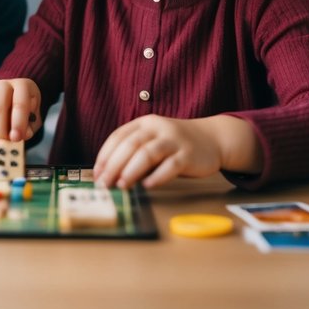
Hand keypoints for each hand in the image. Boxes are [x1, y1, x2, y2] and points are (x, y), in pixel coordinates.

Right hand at [0, 78, 42, 146]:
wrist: (13, 100)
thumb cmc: (25, 112)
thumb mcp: (33, 119)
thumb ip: (29, 128)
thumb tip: (20, 136)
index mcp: (23, 86)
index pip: (20, 103)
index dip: (18, 122)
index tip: (16, 139)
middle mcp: (4, 84)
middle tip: (1, 146)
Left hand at [92, 115, 223, 188]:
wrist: (212, 138)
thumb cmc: (175, 145)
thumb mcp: (153, 142)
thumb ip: (134, 155)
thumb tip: (111, 177)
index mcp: (145, 123)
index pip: (118, 136)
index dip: (105, 155)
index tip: (97, 173)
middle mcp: (158, 128)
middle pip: (131, 144)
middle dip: (114, 165)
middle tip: (104, 183)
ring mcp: (174, 141)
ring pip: (148, 153)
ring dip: (131, 170)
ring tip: (122, 185)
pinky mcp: (188, 155)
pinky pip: (171, 165)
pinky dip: (157, 176)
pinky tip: (147, 186)